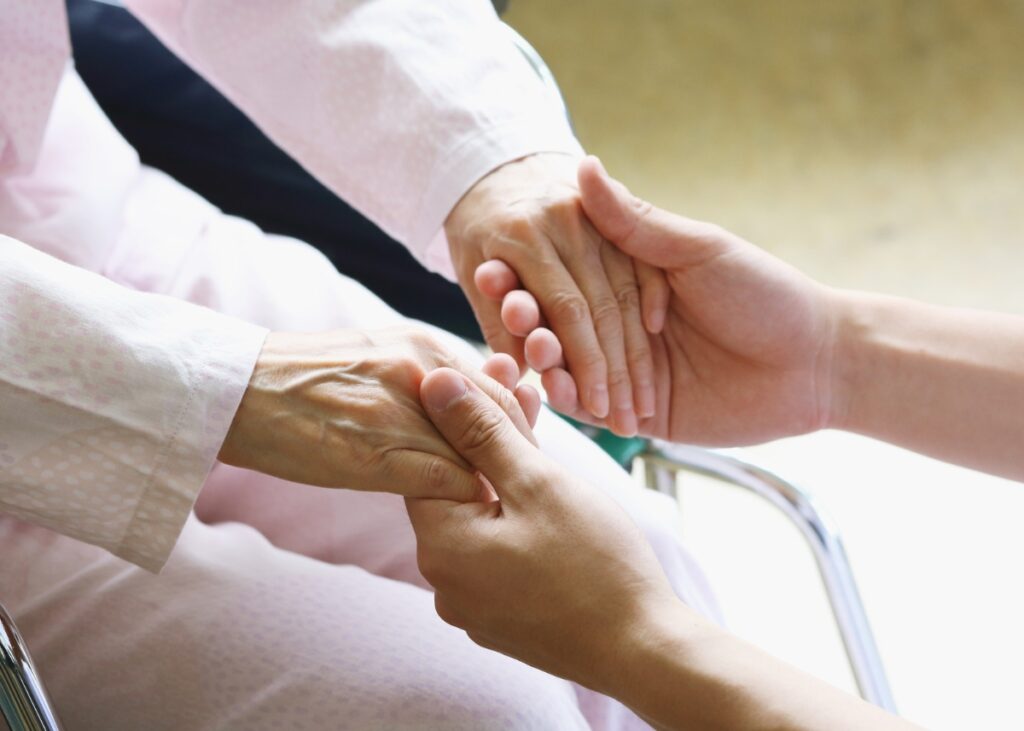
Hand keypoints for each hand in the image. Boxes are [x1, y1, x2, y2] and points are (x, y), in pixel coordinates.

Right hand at [218, 326, 539, 498]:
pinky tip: (453, 515)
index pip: (499, 389)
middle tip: (510, 487)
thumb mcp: (377, 357)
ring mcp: (404, 410)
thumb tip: (474, 406)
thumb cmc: (306, 380)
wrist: (239, 390)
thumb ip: (429, 378)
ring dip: (486, 483)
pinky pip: (449, 482)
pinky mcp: (381, 453)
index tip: (514, 458)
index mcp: (424, 345)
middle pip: (500, 420)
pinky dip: (459, 501)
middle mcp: (423, 369)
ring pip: (479, 455)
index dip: (515, 428)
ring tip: (489, 510)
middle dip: (511, 457)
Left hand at [405, 365, 678, 692]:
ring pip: (480, 517)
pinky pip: (498, 550)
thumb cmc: (595, 565)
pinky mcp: (503, 615)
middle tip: (522, 391)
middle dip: (486, 437)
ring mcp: (473, 604)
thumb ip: (481, 432)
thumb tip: (432, 384)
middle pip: (455, 488)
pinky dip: (517, 516)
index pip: (425, 461)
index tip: (491, 378)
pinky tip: (548, 489)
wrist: (645, 651)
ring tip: (537, 427)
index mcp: (441, 547)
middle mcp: (444, 582)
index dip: (458, 413)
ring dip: (505, 473)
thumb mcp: (538, 482)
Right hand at [484, 156, 837, 444]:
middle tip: (506, 307)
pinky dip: (569, 397)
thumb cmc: (764, 293)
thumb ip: (633, 223)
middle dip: (529, 316)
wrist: (815, 363)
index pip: (567, 274)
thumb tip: (583, 167)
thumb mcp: (697, 249)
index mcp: (632, 277)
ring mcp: (626, 369)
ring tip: (529, 346)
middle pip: (559, 321)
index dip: (530, 273)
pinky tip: (553, 386)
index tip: (495, 266)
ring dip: (544, 356)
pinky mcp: (636, 412)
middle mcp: (622, 322)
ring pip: (568, 365)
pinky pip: (592, 407)